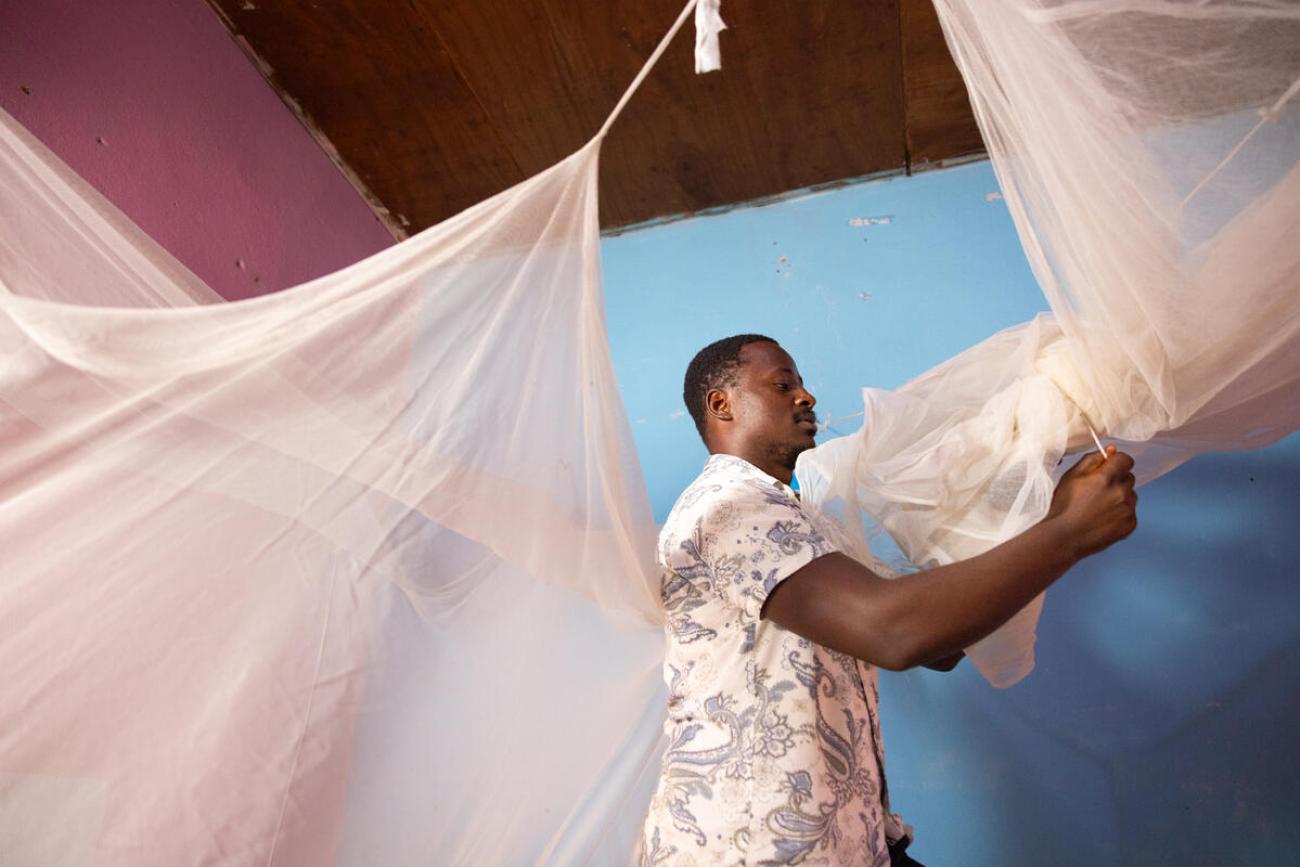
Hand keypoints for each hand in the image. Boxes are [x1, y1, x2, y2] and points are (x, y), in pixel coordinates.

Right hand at [1045, 445, 1137, 559]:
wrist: (1063, 538)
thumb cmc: (1063, 508)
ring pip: (1131, 495)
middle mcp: (1121, 493)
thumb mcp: (1070, 476)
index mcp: (1106, 478)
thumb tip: (1110, 451)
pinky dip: (1120, 513)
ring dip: (1120, 497)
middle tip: (1098, 491)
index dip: (1116, 462)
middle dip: (1116, 480)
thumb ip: (1092, 460)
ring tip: (1099, 507)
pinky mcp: (1130, 525)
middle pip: (1129, 477)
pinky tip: (1103, 519)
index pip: (1126, 459)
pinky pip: (1131, 512)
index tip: (1108, 468)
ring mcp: (1127, 510)